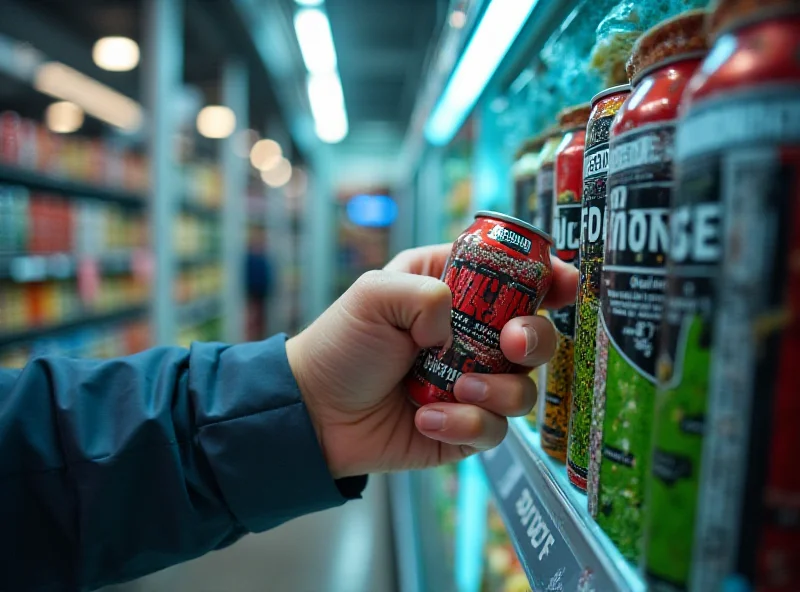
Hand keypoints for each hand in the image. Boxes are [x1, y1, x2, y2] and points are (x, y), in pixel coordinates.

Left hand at [286, 243, 577, 477]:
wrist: (315, 413)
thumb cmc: (341, 344)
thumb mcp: (374, 294)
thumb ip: (425, 293)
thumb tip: (457, 326)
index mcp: (457, 293)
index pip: (519, 280)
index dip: (552, 279)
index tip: (567, 285)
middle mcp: (474, 339)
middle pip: (538, 335)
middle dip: (536, 338)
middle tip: (510, 344)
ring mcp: (473, 385)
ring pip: (525, 389)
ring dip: (496, 390)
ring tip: (454, 388)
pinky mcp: (465, 427)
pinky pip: (494, 430)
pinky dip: (464, 425)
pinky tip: (425, 419)